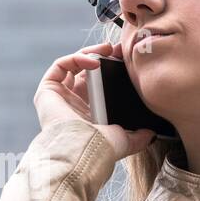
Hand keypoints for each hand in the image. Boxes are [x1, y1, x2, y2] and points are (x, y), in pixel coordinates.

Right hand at [33, 40, 156, 160]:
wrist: (82, 151)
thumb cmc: (99, 149)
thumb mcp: (125, 140)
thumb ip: (138, 136)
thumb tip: (151, 134)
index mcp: (88, 112)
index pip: (98, 83)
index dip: (111, 69)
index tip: (126, 60)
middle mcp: (72, 102)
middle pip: (85, 70)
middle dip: (102, 56)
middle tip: (117, 50)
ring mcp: (58, 96)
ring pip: (72, 64)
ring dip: (90, 53)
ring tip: (106, 49)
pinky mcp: (47, 90)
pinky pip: (60, 65)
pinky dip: (76, 58)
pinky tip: (93, 61)